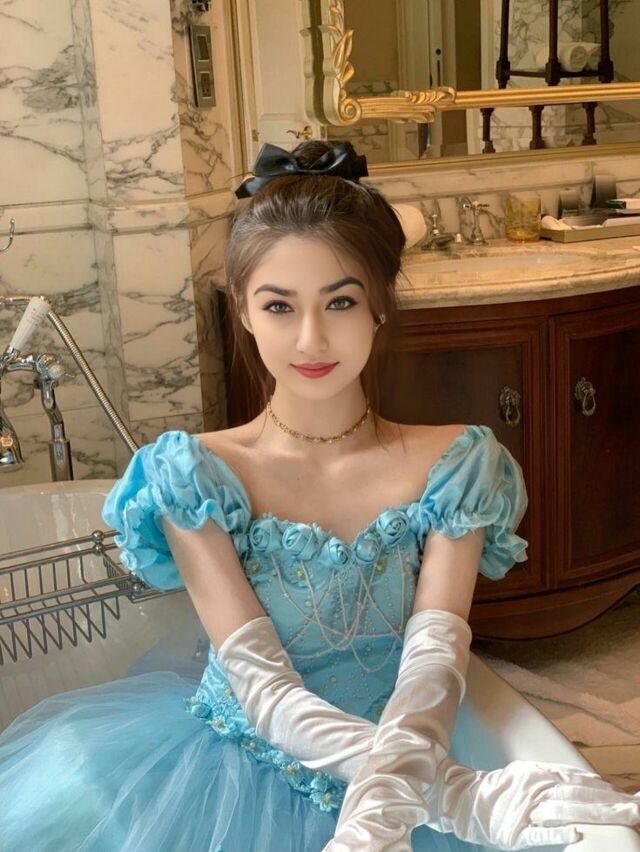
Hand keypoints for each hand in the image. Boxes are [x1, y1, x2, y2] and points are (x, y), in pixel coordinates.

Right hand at [429, 757, 639, 849]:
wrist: (466, 799)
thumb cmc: (502, 791)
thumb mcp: (530, 776)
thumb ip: (556, 779)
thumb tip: (589, 784)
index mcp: (540, 775)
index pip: (579, 782)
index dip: (606, 789)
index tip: (630, 797)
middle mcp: (536, 788)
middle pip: (578, 795)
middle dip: (610, 803)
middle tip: (636, 808)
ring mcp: (526, 808)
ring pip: (565, 810)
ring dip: (595, 815)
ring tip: (621, 817)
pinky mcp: (515, 830)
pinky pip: (538, 832)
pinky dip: (557, 834)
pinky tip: (576, 836)